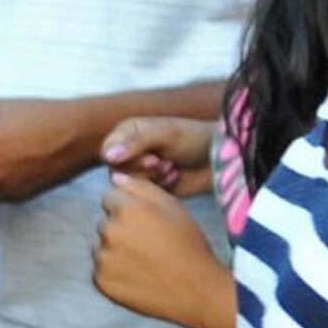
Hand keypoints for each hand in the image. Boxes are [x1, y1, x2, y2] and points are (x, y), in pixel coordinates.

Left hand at [92, 173, 234, 327]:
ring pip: (102, 247)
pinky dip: (114, 273)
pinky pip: (101, 270)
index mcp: (126, 210)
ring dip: (115, 251)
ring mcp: (103, 258)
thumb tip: (115, 178)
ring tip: (144, 261)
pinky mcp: (101, 281)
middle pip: (105, 223)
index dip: (129, 209)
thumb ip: (141, 187)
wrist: (197, 290)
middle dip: (121, 229)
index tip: (146, 222)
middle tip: (149, 244)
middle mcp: (109, 232)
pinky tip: (138, 276)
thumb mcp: (173, 206)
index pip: (110, 198)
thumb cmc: (189, 245)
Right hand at [98, 113, 215, 197]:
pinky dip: (161, 187)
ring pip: (129, 185)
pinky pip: (143, 194)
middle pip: (118, 171)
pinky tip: (175, 178)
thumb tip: (107, 156)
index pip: (109, 152)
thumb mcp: (164, 134)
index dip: (127, 159)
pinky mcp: (152, 186)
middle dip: (143, 170)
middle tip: (164, 163)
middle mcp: (130, 151)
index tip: (152, 157)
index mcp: (128, 132)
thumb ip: (135, 142)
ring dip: (153, 179)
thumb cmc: (193, 138)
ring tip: (172, 169)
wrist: (219, 157)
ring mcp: (140, 170)